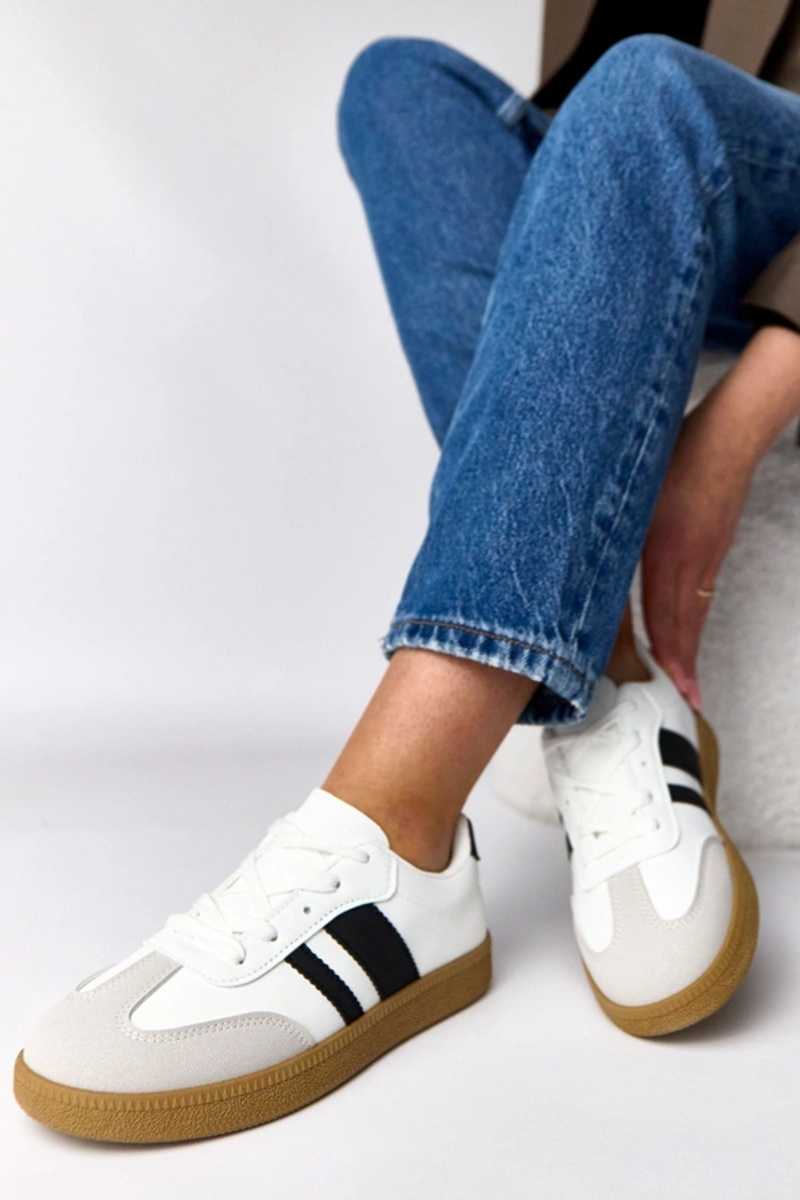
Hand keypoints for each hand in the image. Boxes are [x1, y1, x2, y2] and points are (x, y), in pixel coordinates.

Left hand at [641, 325, 799, 708]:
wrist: (729, 433)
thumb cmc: (676, 454)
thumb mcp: (631, 490)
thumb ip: (606, 526)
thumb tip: (573, 557)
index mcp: (664, 550)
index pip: (663, 616)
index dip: (666, 655)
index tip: (670, 686)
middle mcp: (689, 561)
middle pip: (683, 624)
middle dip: (682, 666)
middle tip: (685, 702)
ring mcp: (705, 557)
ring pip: (693, 612)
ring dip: (686, 648)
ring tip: (687, 682)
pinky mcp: (712, 548)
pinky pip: (701, 595)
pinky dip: (692, 621)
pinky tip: (685, 634)